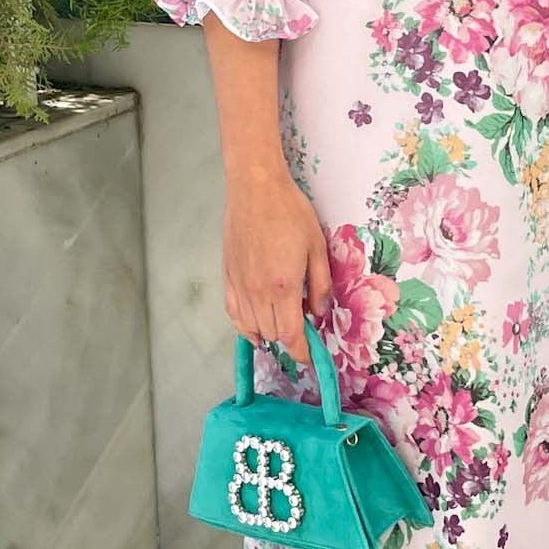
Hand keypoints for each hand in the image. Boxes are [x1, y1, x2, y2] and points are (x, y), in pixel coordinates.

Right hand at [223, 170, 333, 364]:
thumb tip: (319, 312)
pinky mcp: (228, 277)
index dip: (301, 352)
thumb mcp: (317, 247)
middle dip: (289, 339)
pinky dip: (245, 326)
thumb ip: (320, 285)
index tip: (310, 358)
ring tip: (282, 326)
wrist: (256, 190)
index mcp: (283, 286)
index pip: (290, 335)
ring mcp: (240, 285)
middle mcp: (258, 292)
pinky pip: (233, 314)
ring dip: (269, 334)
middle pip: (272, 334)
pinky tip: (255, 327)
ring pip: (251, 328)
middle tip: (303, 329)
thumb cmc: (289, 212)